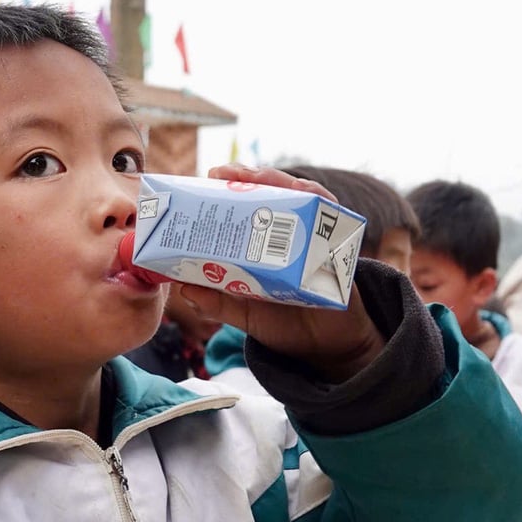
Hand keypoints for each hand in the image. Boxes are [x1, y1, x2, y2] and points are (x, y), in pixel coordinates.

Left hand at [177, 164, 384, 381]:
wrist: (326, 349)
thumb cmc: (287, 326)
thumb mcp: (246, 316)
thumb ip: (218, 303)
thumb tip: (183, 289)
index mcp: (265, 248)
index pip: (249, 207)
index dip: (231, 189)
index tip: (210, 178)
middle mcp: (290, 236)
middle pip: (273, 193)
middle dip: (250, 177)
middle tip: (226, 173)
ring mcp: (314, 237)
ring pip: (300, 195)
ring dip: (278, 181)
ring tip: (257, 177)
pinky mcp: (338, 246)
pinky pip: (332, 216)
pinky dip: (318, 201)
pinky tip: (302, 191)